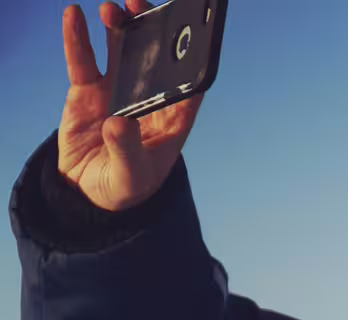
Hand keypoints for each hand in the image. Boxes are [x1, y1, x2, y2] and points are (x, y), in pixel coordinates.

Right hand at [56, 2, 201, 211]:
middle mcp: (146, 101)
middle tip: (144, 7)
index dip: (191, 64)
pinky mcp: (87, 92)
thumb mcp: (130, 176)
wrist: (88, 192)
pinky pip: (84, 61)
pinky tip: (74, 16)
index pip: (187, 89)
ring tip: (114, 8)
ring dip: (119, 28)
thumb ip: (127, 150)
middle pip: (154, 61)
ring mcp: (116, 92)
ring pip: (120, 53)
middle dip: (152, 32)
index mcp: (171, 122)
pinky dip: (78, 39)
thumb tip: (119, 123)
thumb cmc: (123, 186)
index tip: (190, 37)